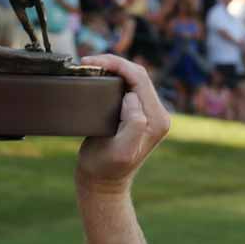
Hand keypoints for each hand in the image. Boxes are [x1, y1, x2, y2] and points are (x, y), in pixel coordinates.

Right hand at [77, 54, 168, 194]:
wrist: (102, 182)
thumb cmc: (105, 168)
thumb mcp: (120, 151)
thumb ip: (134, 125)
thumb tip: (132, 98)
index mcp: (156, 119)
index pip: (139, 78)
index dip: (116, 65)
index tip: (90, 63)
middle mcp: (158, 114)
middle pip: (138, 74)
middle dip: (113, 63)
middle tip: (86, 61)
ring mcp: (149, 114)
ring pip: (133, 79)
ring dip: (113, 69)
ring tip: (91, 66)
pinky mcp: (138, 115)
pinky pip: (128, 87)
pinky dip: (113, 78)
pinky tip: (98, 76)